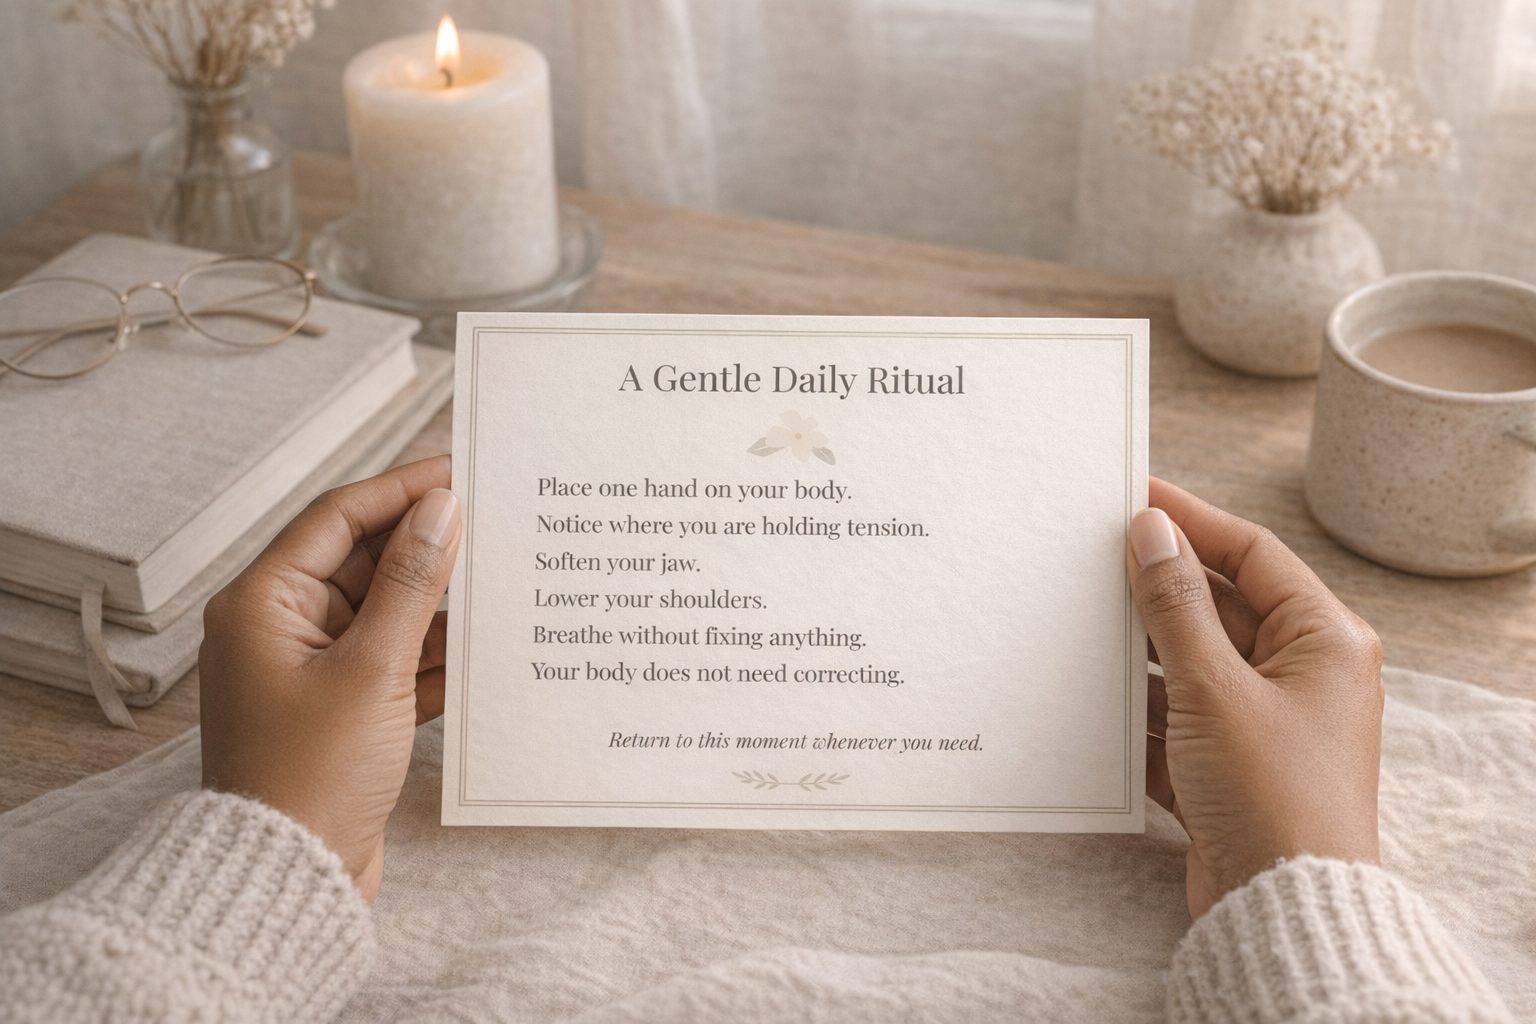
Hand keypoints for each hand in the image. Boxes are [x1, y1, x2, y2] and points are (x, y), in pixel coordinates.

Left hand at [199, 457, 460, 901]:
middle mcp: (281, 629)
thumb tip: (441, 510)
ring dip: (438, 606)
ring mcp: (312, 672)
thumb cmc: (307, 778)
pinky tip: (483, 651)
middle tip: (493, 524)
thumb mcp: (370, 670)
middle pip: (364, 563)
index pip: (338, 518)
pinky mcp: (342, 712)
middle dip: (427, 547)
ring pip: (386, 614)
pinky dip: (434, 658)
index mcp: (263, 604)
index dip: (402, 489)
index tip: (459, 471)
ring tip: (501, 586)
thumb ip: (409, 584)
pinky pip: (395, 663)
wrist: (286, 880)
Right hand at [1129, 478, 1382, 918]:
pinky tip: (1088, 696)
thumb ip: (1176, 606)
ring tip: (1075, 621)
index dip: (1192, 522)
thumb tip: (1150, 532)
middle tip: (1090, 558)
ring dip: (1139, 650)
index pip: (1252, 554)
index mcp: (1324, 640)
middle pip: (1219, 606)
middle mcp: (1301, 674)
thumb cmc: (1272, 794)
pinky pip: (1176, 717)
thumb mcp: (1214, 687)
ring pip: (1191, 662)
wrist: (1282, 910)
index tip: (1133, 497)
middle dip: (1156, 588)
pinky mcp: (1230, 766)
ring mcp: (1265, 722)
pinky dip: (1137, 708)